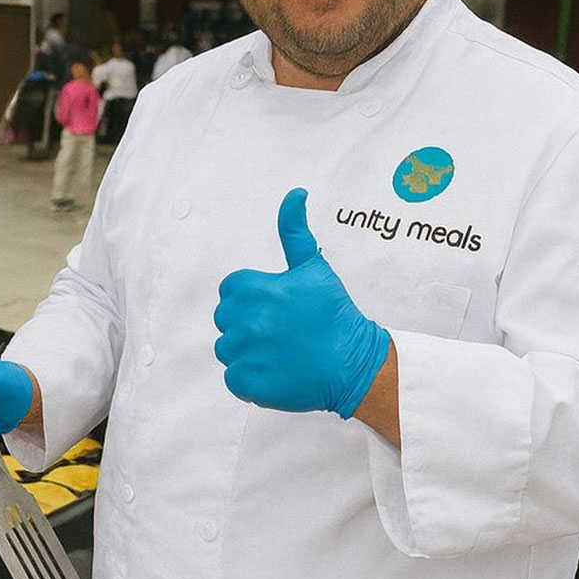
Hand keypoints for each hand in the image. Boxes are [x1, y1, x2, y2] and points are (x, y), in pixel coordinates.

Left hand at [213, 188, 390, 418]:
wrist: (353, 364)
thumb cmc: (334, 314)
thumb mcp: (314, 268)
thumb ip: (295, 231)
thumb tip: (295, 194)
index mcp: (254, 289)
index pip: (230, 290)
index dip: (252, 298)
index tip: (275, 308)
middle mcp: (246, 321)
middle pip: (225, 320)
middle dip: (247, 324)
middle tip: (280, 331)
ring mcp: (246, 355)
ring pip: (227, 350)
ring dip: (248, 352)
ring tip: (280, 352)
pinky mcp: (249, 384)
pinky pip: (234, 379)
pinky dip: (252, 379)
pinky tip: (277, 371)